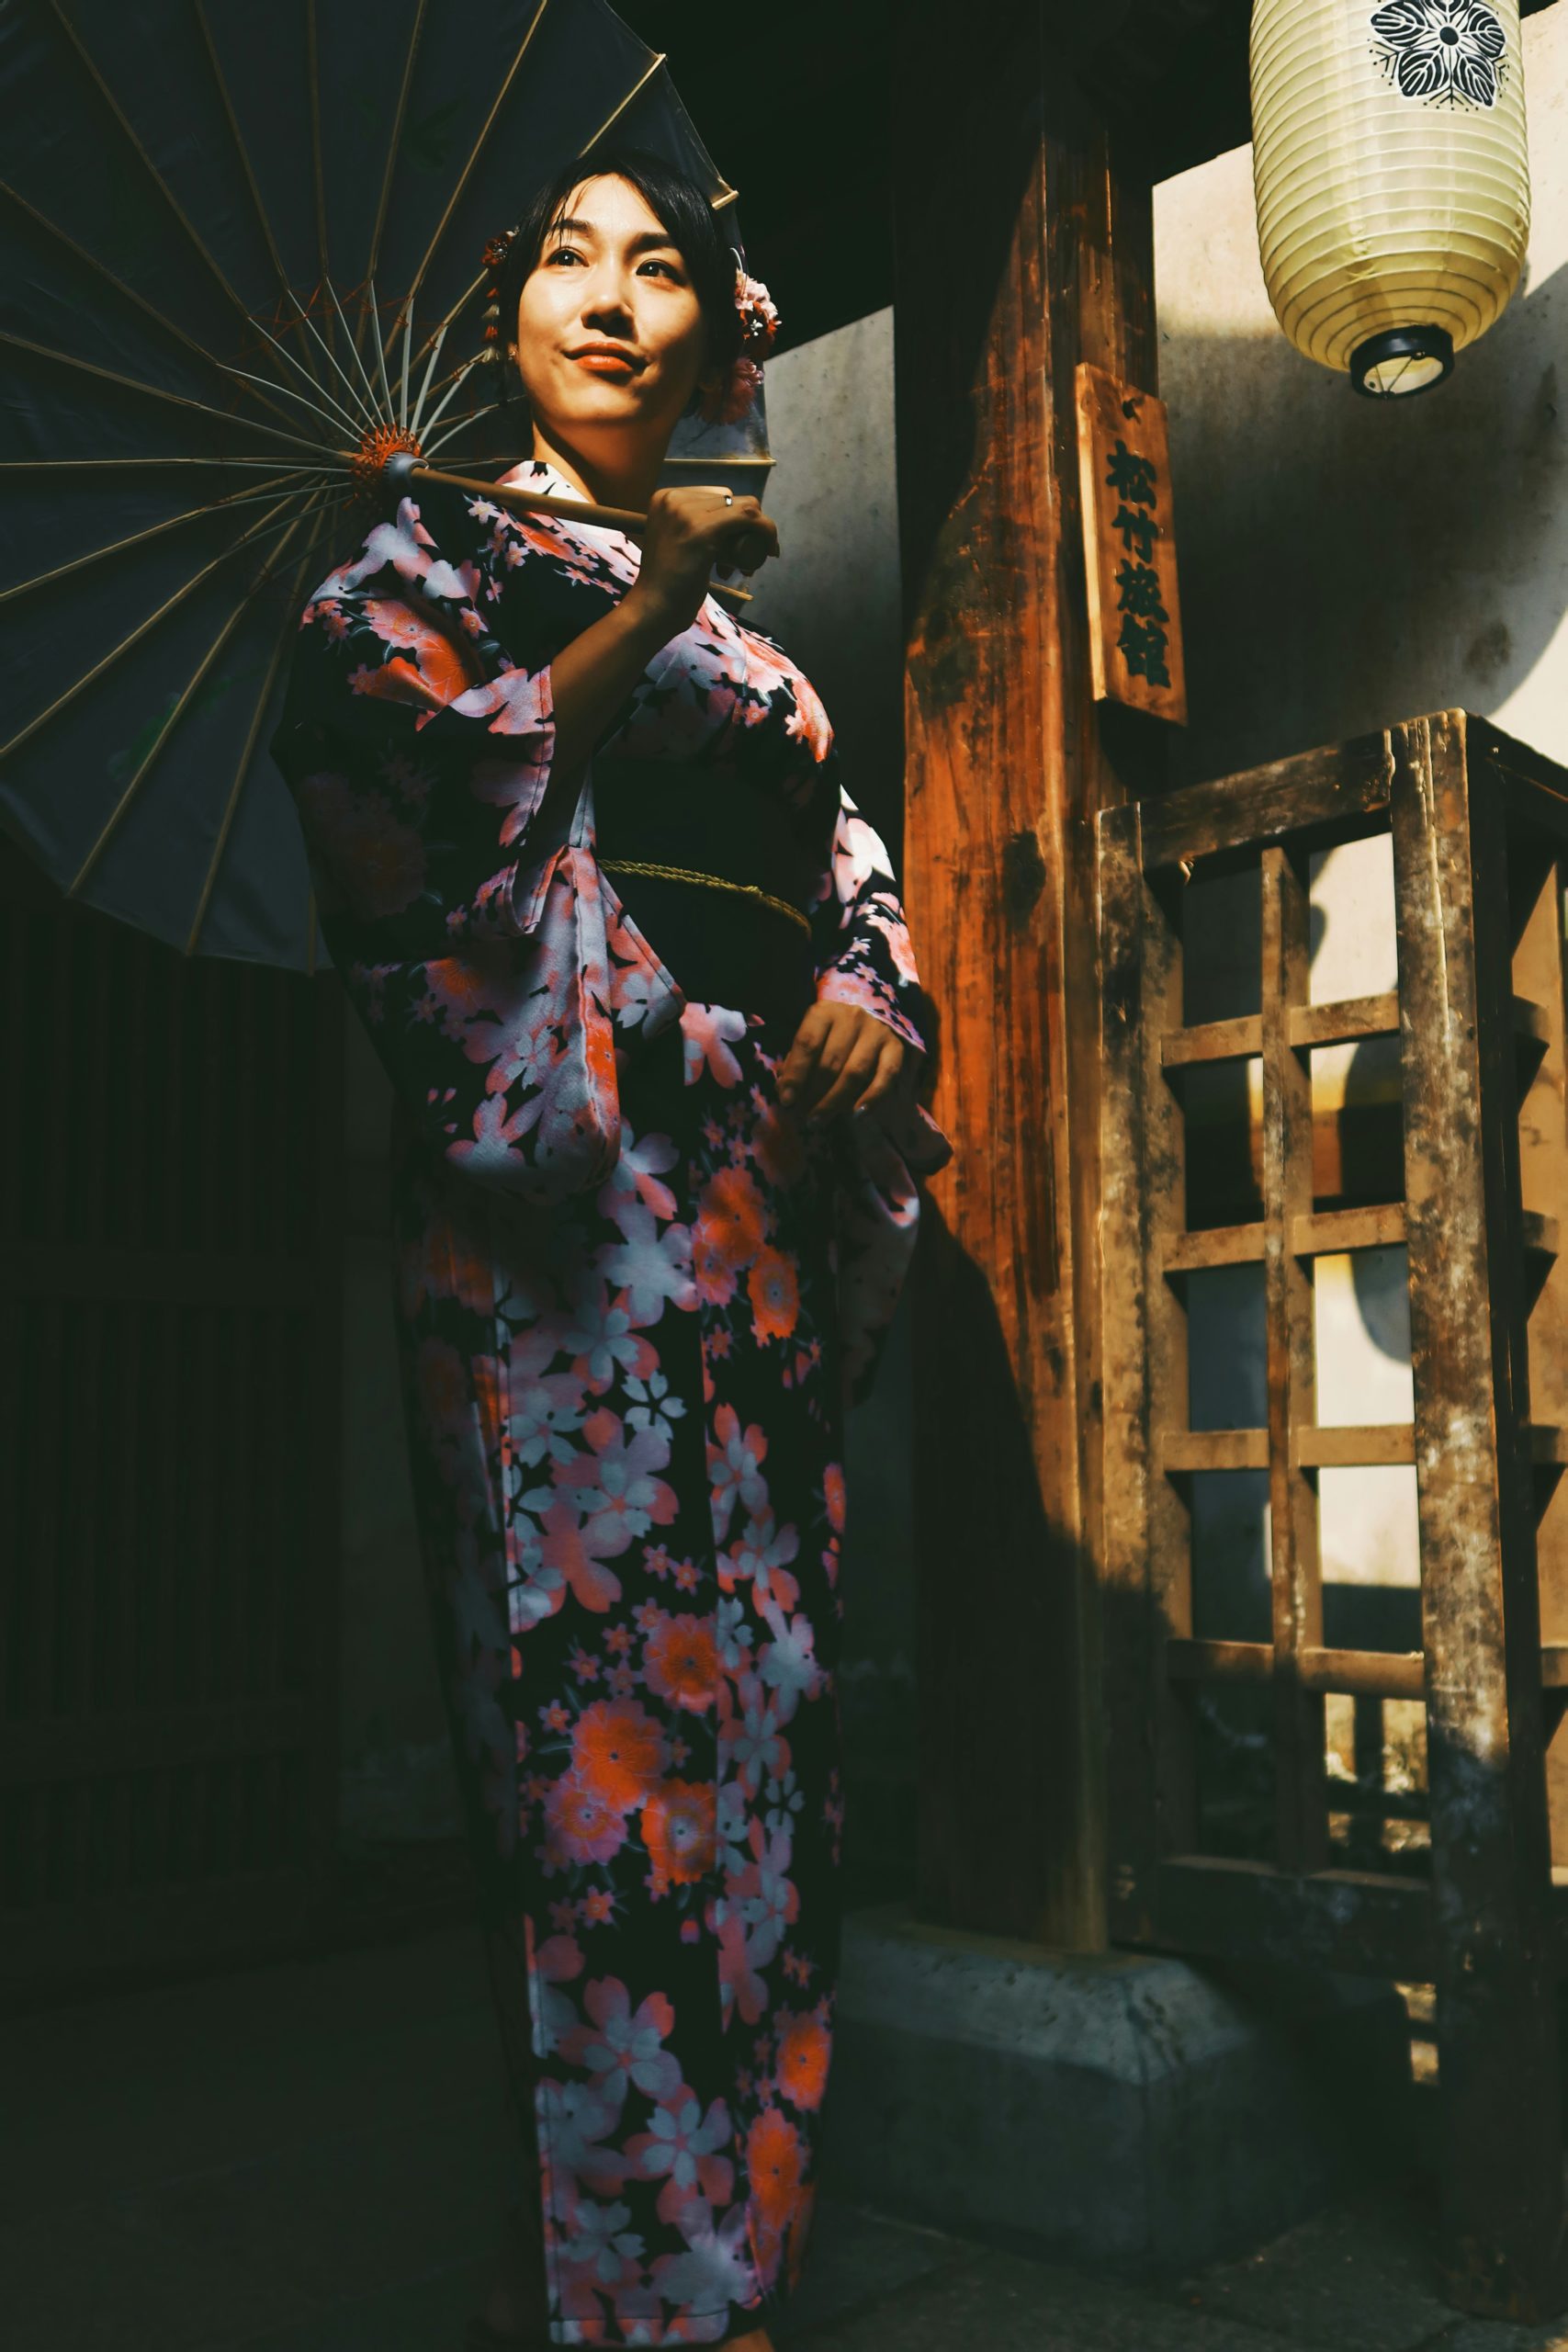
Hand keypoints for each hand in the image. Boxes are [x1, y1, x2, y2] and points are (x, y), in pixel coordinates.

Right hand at [624, 485, 778, 640]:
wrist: (654, 609)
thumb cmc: (668, 584)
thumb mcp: (676, 542)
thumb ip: (690, 526)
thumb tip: (726, 520)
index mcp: (666, 497)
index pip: (717, 496)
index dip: (734, 521)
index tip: (735, 551)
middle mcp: (674, 498)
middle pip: (732, 500)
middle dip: (745, 530)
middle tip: (741, 563)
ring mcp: (686, 512)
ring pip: (745, 507)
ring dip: (756, 535)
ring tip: (745, 567)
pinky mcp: (701, 529)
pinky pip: (748, 517)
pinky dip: (767, 531)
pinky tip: (771, 549)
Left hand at [777, 1002, 908, 1125]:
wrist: (871, 1016)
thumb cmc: (831, 1034)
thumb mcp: (810, 1039)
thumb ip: (796, 1063)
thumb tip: (785, 1092)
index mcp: (824, 1012)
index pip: (807, 1044)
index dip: (796, 1075)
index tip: (786, 1101)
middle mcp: (851, 1017)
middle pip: (830, 1062)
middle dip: (814, 1094)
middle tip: (803, 1117)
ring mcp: (876, 1031)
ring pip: (854, 1073)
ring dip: (835, 1101)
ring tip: (820, 1121)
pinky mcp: (896, 1047)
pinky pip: (886, 1076)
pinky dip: (872, 1098)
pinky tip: (857, 1115)